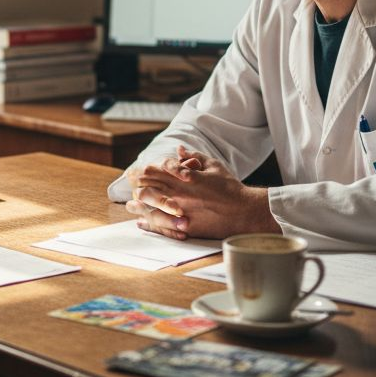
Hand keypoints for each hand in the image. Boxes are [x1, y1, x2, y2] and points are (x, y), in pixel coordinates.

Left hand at [125, 145, 276, 239]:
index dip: (144, 172)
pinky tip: (142, 223)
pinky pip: (161, 226)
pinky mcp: (185, 227)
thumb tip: (180, 149)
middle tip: (132, 187)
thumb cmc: (230, 188)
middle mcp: (179, 193)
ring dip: (138, 206)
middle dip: (138, 187)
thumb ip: (194, 156)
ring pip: (150, 208)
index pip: (156, 171)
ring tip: (131, 205)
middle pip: (148, 189)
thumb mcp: (213, 166)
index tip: (139, 173)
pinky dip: (149, 224)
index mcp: (184, 177)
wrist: (244, 211)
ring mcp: (181, 211)